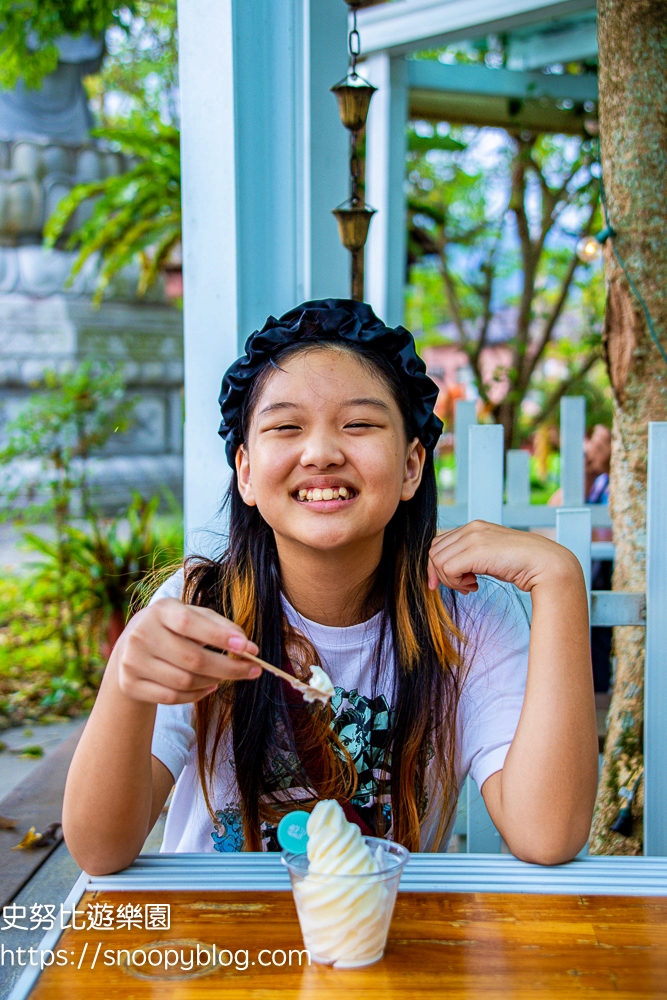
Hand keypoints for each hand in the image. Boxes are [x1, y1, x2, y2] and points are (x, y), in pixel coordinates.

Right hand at [110, 598, 260, 704]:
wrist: (130, 650)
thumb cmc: (172, 629)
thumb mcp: (192, 617)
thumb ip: (219, 625)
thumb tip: (247, 645)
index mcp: (160, 610)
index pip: (190, 623)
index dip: (219, 636)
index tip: (247, 647)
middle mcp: (141, 634)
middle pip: (192, 659)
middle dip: (228, 667)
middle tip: (253, 670)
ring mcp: (132, 661)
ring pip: (185, 681)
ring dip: (214, 681)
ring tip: (225, 675)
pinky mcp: (130, 684)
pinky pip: (173, 697)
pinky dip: (198, 695)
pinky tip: (209, 686)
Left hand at [427, 520, 579, 594]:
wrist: (546, 564)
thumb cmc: (521, 565)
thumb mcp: (490, 556)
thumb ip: (471, 557)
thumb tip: (447, 571)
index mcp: (474, 527)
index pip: (439, 543)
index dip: (437, 564)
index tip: (447, 582)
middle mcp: (471, 528)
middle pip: (434, 551)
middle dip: (441, 573)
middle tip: (462, 585)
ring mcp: (474, 537)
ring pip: (438, 560)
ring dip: (450, 580)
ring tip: (470, 585)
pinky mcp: (476, 550)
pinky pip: (447, 568)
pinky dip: (455, 582)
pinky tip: (474, 585)